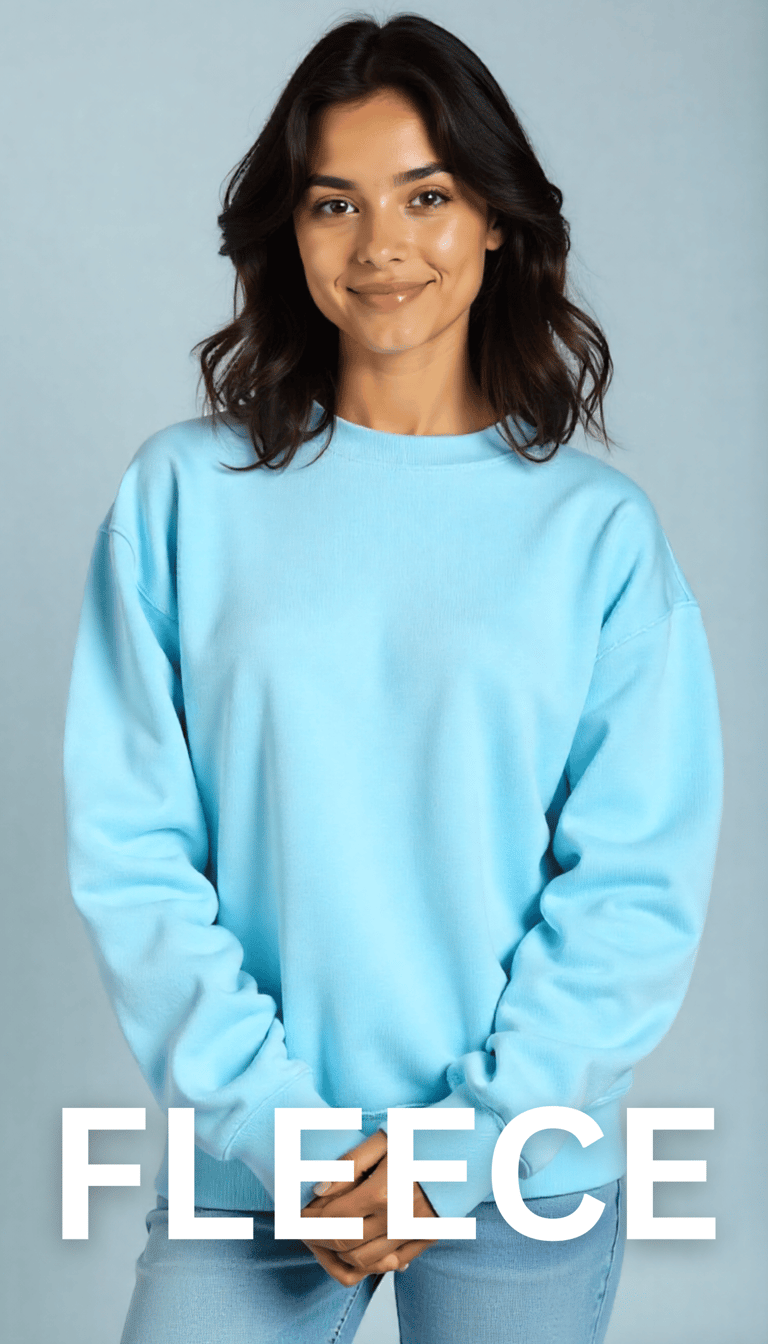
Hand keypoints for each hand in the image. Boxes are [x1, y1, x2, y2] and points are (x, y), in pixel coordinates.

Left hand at [300, 1129, 438, 1283]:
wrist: (472, 1143)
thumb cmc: (424, 1134)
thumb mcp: (383, 1139)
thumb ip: (348, 1166)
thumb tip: (317, 1191)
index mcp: (383, 1192)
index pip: (333, 1219)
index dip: (309, 1220)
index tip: (296, 1213)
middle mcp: (398, 1220)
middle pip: (344, 1244)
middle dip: (318, 1240)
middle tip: (306, 1228)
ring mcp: (415, 1233)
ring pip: (365, 1261)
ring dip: (339, 1254)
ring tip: (327, 1236)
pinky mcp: (429, 1238)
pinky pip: (392, 1264)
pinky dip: (370, 1262)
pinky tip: (358, 1245)